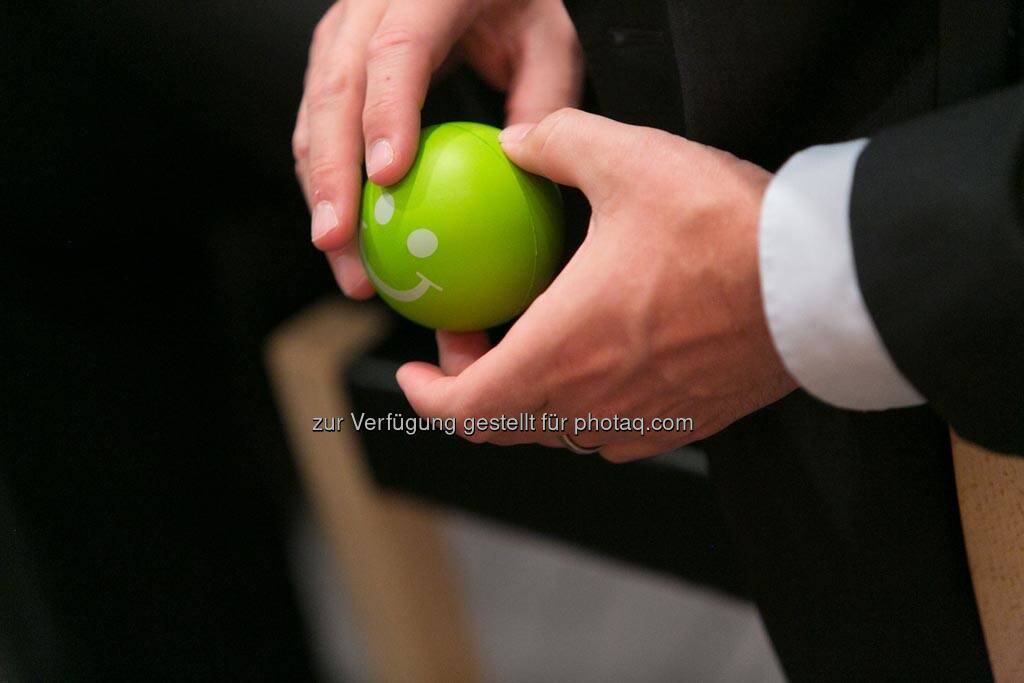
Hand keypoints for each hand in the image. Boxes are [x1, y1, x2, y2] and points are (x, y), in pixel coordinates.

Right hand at [292, 0, 582, 296]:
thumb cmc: (519, 8)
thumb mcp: (550, 44)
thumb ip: (542, 102)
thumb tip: (523, 176)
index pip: (396, 51)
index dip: (385, 113)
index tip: (389, 178)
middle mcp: (369, 8)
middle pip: (335, 90)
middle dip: (331, 175)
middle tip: (342, 244)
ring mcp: (341, 34)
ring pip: (313, 115)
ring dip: (320, 193)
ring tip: (343, 261)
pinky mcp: (330, 63)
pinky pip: (317, 127)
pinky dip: (326, 184)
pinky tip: (346, 237)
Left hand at [396, 109, 797, 461]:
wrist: (820, 284)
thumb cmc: (723, 228)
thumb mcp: (627, 159)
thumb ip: (555, 143)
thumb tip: (519, 144)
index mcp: (560, 353)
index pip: (463, 408)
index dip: (427, 392)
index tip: (420, 365)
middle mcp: (593, 406)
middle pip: (502, 426)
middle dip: (472, 386)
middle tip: (479, 334)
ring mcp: (640, 423)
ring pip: (555, 432)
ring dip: (528, 396)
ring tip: (538, 340)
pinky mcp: (685, 425)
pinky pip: (611, 435)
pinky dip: (584, 406)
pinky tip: (603, 357)